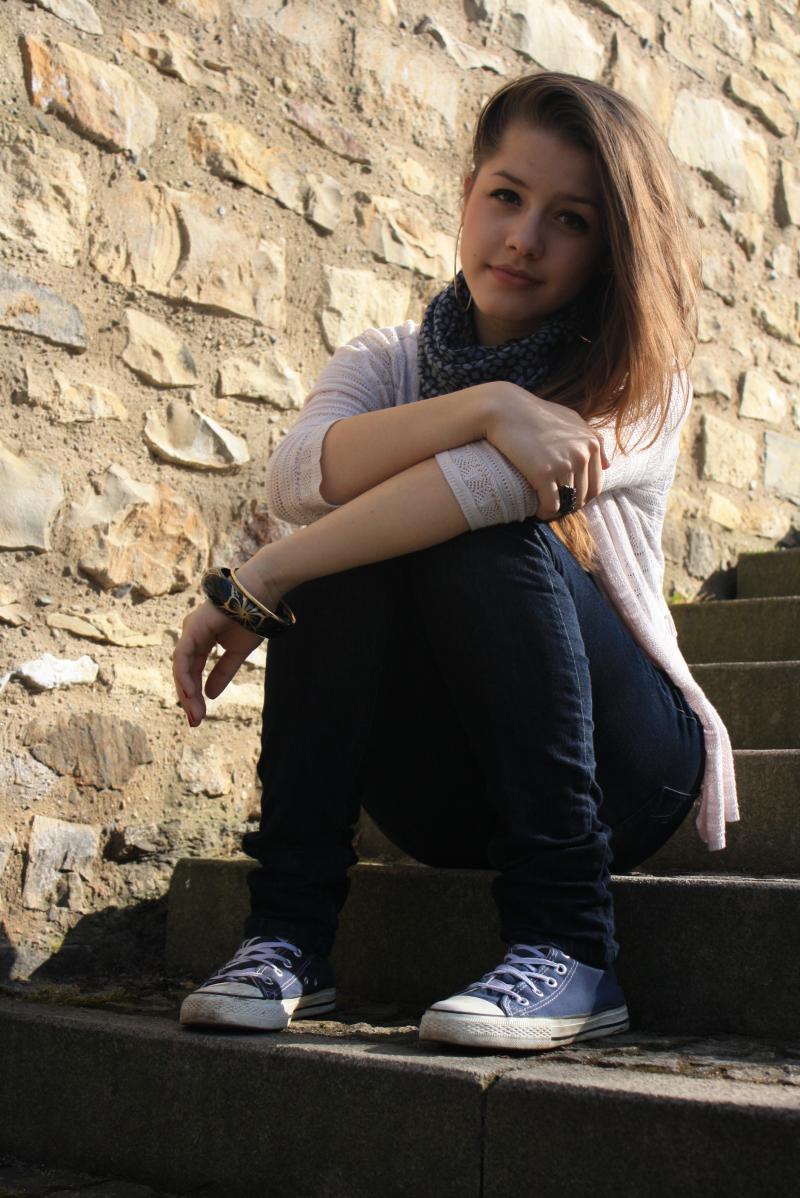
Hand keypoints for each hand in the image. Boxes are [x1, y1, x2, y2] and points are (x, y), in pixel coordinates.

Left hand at [172, 600, 262, 726]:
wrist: (260, 596)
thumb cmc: (251, 619)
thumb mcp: (237, 654)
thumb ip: (222, 673)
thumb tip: (209, 695)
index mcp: (201, 642)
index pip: (193, 673)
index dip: (195, 695)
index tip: (200, 717)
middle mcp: (191, 636)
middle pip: (185, 673)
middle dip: (189, 699)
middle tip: (195, 721)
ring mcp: (190, 631)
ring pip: (181, 667)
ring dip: (187, 692)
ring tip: (195, 713)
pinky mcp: (192, 629)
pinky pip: (183, 657)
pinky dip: (185, 676)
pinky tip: (190, 693)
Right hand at [481, 383, 608, 519]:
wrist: (505, 409)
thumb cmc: (535, 414)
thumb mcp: (570, 420)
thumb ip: (592, 439)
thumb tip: (607, 466)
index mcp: (591, 443)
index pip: (596, 484)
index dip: (582, 496)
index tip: (566, 498)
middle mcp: (582, 454)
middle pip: (584, 496)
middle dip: (571, 505)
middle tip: (554, 506)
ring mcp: (564, 464)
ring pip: (569, 503)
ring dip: (558, 510)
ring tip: (544, 509)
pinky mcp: (544, 473)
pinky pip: (551, 505)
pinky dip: (544, 512)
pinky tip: (536, 510)